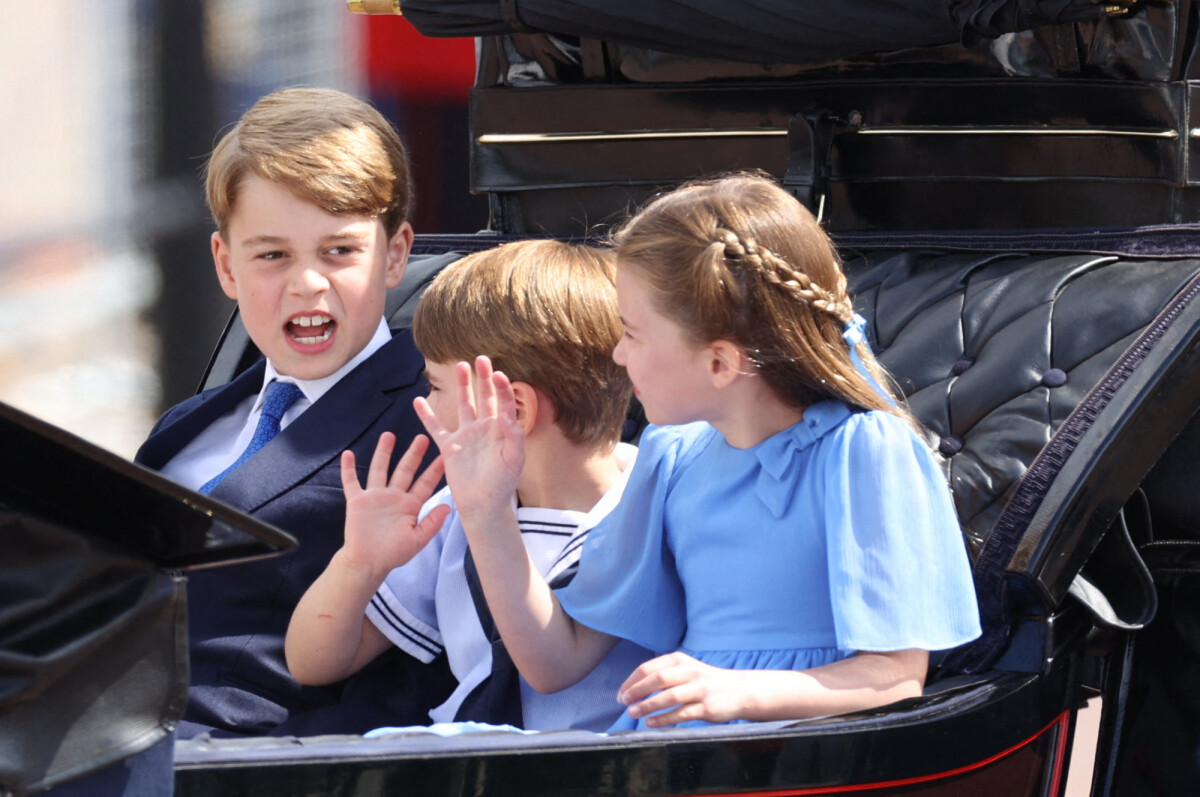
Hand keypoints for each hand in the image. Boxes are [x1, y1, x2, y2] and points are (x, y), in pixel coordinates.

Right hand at [340, 431, 449, 575]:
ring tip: (389, 435)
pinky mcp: (357, 501)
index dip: (434, 470)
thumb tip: (447, 507)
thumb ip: (432, 523)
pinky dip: (348, 469)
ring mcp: (375, 497)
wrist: (368, 563)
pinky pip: (351, 482)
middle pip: (405, 470)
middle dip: (414, 454)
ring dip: (384, 453)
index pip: (425, 484)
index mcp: (410, 505)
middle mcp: (394, 497)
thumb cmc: (393, 553)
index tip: (446, 455)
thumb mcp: (417, 540)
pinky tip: (348, 454)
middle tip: (423, 437)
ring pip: (380, 469)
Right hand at [413, 356, 524, 518]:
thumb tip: (505, 414)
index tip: (498, 374)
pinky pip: (435, 427)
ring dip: (462, 386)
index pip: (503, 402)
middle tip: (482, 358)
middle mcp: (484, 429)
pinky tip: (418, 400)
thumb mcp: (514, 459)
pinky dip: (426, 415)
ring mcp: (466, 436)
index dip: (502, 388)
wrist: (483, 505)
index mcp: (502, 430)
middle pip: (484, 397)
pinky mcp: (449, 447)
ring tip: (461, 365)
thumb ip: (513, 435)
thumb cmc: (503, 484)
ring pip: (463, 405)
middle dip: (483, 377)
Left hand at [619, 652, 747, 726]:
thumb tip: (634, 689)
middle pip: (658, 679)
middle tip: (624, 702)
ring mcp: (700, 689)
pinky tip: (651, 723)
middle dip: (637, 691)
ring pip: (669, 696)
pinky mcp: (707, 707)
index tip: (621, 693)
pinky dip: (664, 719)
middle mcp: (690, 672)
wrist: (740, 691)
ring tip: (633, 713)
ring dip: (648, 706)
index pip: (649, 668)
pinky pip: (681, 713)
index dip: (632, 681)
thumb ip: (664, 676)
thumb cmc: (706, 682)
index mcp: (680, 660)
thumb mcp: (686, 670)